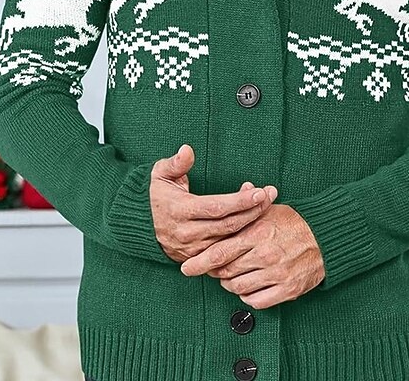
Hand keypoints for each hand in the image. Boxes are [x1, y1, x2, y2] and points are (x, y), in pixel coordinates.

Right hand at [149, 144, 278, 261]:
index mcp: (179, 210)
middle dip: (253, 210)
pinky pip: (225, 253)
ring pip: (230, 240)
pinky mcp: (197, 258)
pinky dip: (242, 240)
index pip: (216, 207)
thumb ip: (176, 163)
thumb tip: (187, 149)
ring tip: (268, 206)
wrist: (137, 225)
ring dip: (251, 224)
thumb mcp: (160, 174)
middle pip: (228, 224)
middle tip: (271, 194)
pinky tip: (255, 225)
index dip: (240, 200)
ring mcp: (193, 249)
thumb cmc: (154, 195)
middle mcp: (187, 233)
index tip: (259, 190)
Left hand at [180, 202, 325, 308]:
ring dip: (230, 284)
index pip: (221, 251)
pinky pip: (257, 301)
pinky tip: (248, 287)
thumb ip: (251, 206)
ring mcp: (276, 274)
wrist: (327, 238)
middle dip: (215, 272)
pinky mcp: (287, 289)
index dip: (200, 261)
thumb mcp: (271, 210)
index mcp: (258, 233)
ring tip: (231, 275)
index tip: (187, 267)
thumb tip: (242, 188)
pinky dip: (248, 296)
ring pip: (238, 288)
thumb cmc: (296, 222)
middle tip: (212, 268)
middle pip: (226, 271)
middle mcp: (265, 255)